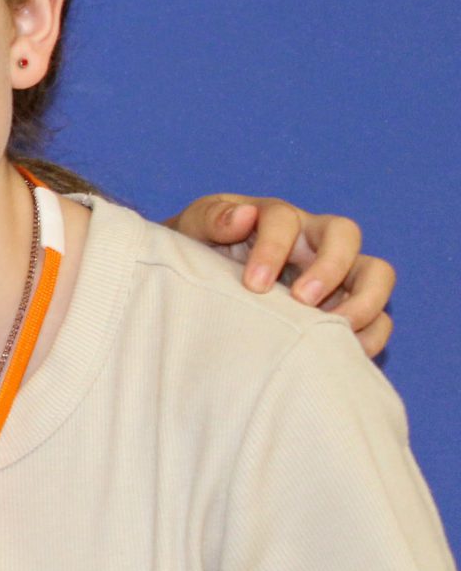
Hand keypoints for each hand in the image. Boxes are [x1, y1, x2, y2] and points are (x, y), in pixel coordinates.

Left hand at [167, 194, 394, 357]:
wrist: (197, 291)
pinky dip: (368, 337)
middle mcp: (313, 242)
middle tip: (301, 302)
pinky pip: (378, 319)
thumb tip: (243, 217)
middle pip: (346, 235)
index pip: (285, 220)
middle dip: (330, 268)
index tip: (253, 285)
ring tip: (330, 331)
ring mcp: (336, 275)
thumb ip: (211, 220)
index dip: (273, 249)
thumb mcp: (193, 230)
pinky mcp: (346, 311)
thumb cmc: (197, 254)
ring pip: (376, 274)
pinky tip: (337, 354)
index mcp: (275, 219)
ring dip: (363, 302)